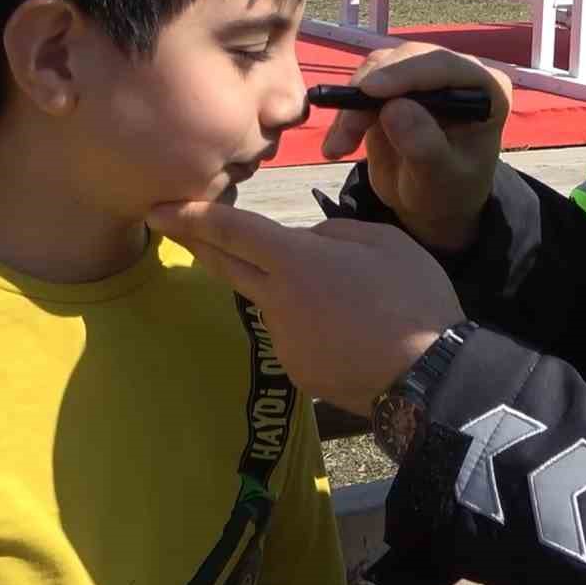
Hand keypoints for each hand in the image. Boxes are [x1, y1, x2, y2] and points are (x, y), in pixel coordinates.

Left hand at [149, 201, 463, 415]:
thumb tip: (308, 242)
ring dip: (288, 288)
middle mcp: (276, 300)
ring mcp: (283, 340)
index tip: (157, 208)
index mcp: (296, 261)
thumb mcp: (385, 241)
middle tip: (170, 225)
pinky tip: (353, 329)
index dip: (191, 217)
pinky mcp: (296, 370)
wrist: (429, 376)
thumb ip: (335, 233)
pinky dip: (313, 323)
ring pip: (274, 300)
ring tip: (347, 295)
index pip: (232, 231)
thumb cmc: (413, 297)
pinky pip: (297, 333)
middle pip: (226, 266)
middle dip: (196, 243)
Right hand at [322, 42, 512, 253]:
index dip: (406, 73)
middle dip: (371, 89)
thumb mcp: (440, 179)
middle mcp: (458, 73)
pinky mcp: (396, 83)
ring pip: (380, 67)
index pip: (446, 67)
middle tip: (347, 128)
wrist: (432, 201)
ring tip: (339, 147)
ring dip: (352, 102)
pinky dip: (346, 110)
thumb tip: (395, 108)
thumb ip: (424, 146)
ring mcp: (425, 75)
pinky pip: (364, 84)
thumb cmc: (448, 191)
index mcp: (488, 90)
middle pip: (409, 58)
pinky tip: (337, 146)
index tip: (369, 91)